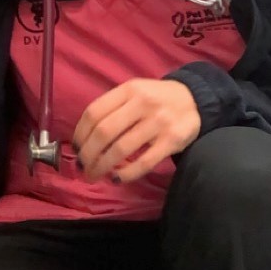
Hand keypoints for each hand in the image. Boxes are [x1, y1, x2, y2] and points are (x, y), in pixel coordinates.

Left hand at [72, 79, 200, 183]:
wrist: (195, 99)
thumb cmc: (155, 98)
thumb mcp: (133, 92)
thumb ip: (112, 108)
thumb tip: (84, 138)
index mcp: (128, 90)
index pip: (94, 112)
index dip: (80, 133)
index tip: (75, 148)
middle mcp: (142, 104)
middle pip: (104, 132)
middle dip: (88, 154)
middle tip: (82, 167)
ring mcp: (159, 122)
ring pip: (121, 149)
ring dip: (102, 166)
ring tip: (94, 174)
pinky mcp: (172, 141)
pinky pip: (144, 162)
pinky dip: (126, 174)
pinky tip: (116, 179)